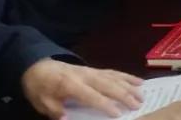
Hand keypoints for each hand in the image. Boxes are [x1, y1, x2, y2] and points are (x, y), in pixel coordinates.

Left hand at [22, 60, 142, 119]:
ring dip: (129, 86)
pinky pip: (113, 72)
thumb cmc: (40, 87)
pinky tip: (137, 81)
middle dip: (124, 95)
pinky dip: (126, 77)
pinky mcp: (94, 70)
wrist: (38, 66)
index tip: (118, 114)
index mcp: (71, 84)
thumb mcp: (41, 102)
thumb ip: (55, 110)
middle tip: (138, 104)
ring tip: (142, 94)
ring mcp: (91, 71)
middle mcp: (85, 76)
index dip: (105, 105)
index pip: (91, 96)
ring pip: (114, 77)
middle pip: (108, 85)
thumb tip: (67, 119)